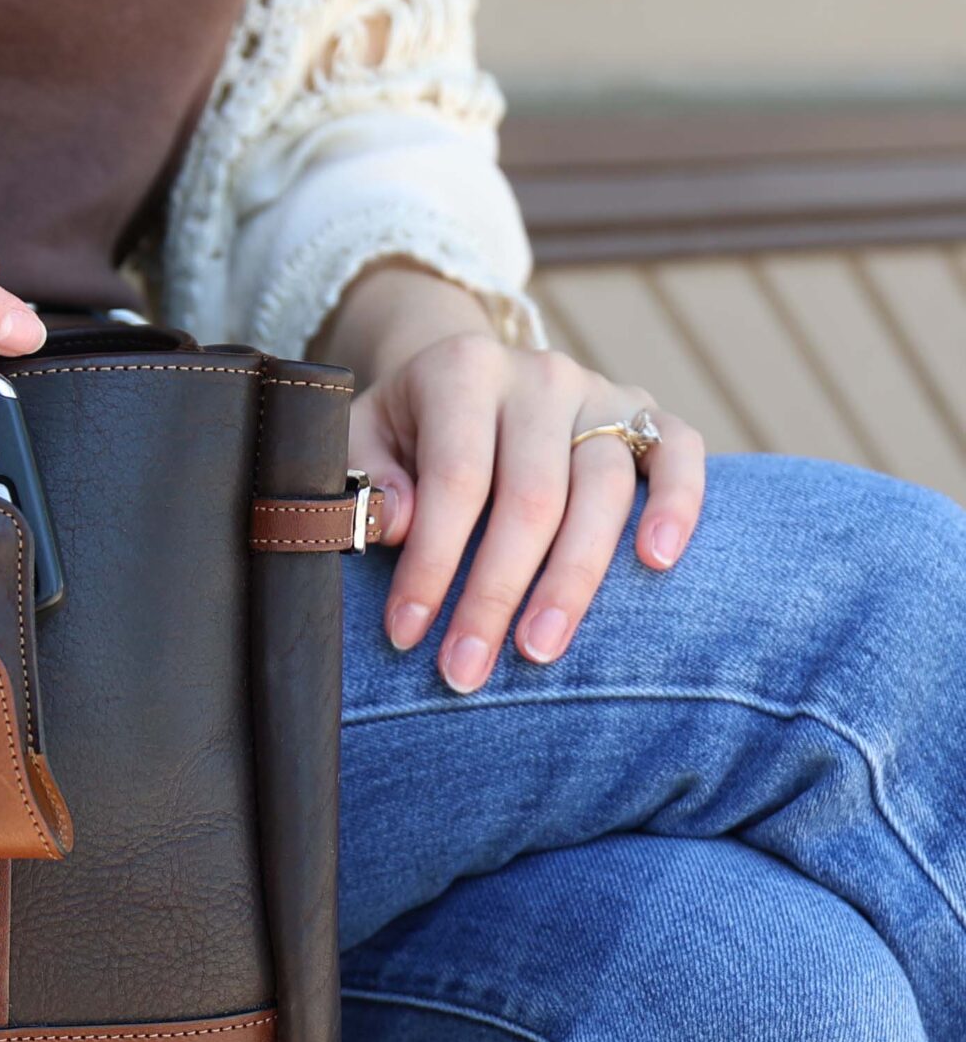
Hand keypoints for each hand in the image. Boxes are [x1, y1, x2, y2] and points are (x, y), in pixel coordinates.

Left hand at [324, 267, 705, 692]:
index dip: (431, 564)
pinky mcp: (648, 412)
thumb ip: (370, 482)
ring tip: (540, 650)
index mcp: (462, 371)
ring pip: (603, 490)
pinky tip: (658, 563)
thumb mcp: (361, 441)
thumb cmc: (404, 428)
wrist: (463, 375)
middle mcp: (540, 376)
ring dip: (572, 581)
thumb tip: (396, 528)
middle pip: (532, 498)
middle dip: (496, 594)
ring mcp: (600, 392)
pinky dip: (677, 504)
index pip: (455, 480)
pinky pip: (680, 452)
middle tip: (466, 670)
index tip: (406, 633)